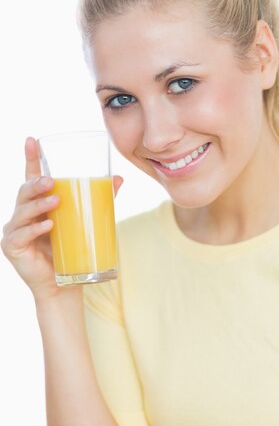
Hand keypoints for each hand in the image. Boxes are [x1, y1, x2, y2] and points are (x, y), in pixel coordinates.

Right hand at [1, 136, 122, 299]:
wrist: (64, 286)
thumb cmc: (72, 250)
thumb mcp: (84, 221)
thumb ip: (99, 199)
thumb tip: (118, 178)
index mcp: (37, 204)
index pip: (31, 177)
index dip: (31, 158)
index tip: (32, 139)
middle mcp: (23, 214)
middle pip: (25, 192)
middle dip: (36, 184)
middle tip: (52, 181)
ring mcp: (15, 231)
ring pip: (22, 212)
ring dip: (38, 204)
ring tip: (55, 201)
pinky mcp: (13, 248)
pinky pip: (21, 235)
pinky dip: (35, 230)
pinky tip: (48, 226)